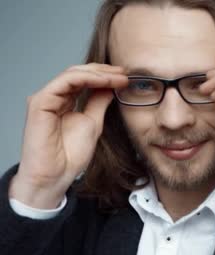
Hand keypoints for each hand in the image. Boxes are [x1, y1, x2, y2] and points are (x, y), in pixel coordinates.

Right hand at [9, 63, 127, 208]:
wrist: (57, 175)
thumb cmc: (70, 154)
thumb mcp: (93, 122)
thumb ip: (99, 102)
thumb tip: (110, 86)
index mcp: (62, 101)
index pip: (83, 79)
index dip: (105, 75)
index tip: (126, 77)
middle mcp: (52, 97)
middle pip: (78, 73)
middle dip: (104, 71)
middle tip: (125, 72)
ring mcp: (45, 98)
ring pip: (72, 74)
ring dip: (99, 74)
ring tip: (119, 77)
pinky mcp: (40, 103)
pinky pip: (65, 82)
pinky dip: (88, 79)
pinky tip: (105, 82)